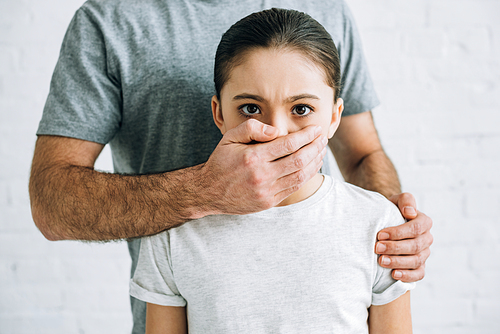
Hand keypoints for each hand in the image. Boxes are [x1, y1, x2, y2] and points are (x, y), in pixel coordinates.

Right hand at [198, 119, 326, 215]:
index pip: (288, 144)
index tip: (316, 128)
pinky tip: (311, 166)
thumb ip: (252, 128)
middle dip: (315, 147)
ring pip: (300, 175)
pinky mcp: (269, 202)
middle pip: (299, 160)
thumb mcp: (230, 138)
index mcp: (253, 157)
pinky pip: (294, 188)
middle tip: (322, 137)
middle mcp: (261, 175)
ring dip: (315, 162)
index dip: (306, 135)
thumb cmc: (221, 161)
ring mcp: (266, 191)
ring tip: (321, 150)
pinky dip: (306, 176)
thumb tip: (276, 130)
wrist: (209, 192)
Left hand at [375, 193, 432, 282]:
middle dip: (395, 248)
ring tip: (381, 261)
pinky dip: (407, 276)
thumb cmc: (391, 211)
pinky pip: (418, 274)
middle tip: (377, 248)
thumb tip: (410, 212)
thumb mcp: (396, 201)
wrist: (387, 225)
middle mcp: (426, 238)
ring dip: (398, 262)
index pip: (416, 228)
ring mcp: (424, 254)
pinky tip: (394, 274)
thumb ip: (405, 200)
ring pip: (416, 261)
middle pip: (415, 246)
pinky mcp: (419, 266)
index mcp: (424, 222)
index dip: (398, 232)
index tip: (380, 234)